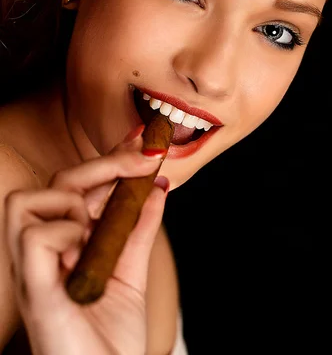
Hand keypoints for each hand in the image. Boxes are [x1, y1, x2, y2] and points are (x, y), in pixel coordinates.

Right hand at [5, 131, 168, 354]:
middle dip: (106, 162)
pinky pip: (34, 234)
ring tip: (98, 232)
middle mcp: (43, 251)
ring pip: (29, 198)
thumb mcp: (132, 273)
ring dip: (75, 203)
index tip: (143, 142)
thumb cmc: (111, 341)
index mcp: (63, 246)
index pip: (77, 186)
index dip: (108, 159)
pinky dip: (64, 233)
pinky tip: (81, 253)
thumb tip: (157, 186)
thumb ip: (140, 229)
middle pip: (60, 182)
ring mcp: (33, 268)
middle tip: (148, 157)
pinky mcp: (32, 286)